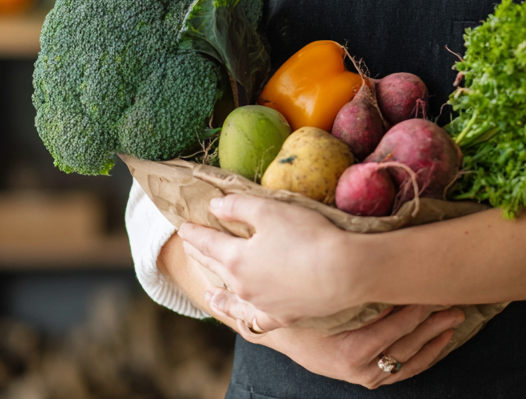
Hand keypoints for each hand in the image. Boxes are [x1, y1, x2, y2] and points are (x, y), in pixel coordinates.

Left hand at [178, 193, 365, 324]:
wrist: (342, 272)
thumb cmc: (306, 235)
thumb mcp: (270, 210)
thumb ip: (238, 206)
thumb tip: (214, 206)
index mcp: (237, 258)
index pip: (209, 242)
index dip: (195, 232)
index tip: (183, 227)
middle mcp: (244, 285)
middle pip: (216, 267)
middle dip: (201, 255)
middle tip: (189, 247)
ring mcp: (262, 304)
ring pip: (232, 298)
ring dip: (219, 292)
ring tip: (208, 292)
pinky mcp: (283, 316)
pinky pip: (256, 320)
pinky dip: (245, 317)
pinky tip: (243, 317)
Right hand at [207, 292, 463, 389]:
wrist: (282, 332)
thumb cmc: (303, 305)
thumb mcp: (324, 293)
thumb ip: (353, 280)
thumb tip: (387, 253)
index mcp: (352, 348)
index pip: (398, 323)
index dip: (420, 301)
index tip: (436, 282)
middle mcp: (361, 368)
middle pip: (409, 339)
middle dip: (434, 316)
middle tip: (454, 295)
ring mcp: (365, 376)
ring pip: (411, 357)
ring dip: (437, 334)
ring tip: (456, 313)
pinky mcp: (368, 378)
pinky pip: (405, 370)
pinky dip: (428, 354)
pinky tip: (444, 337)